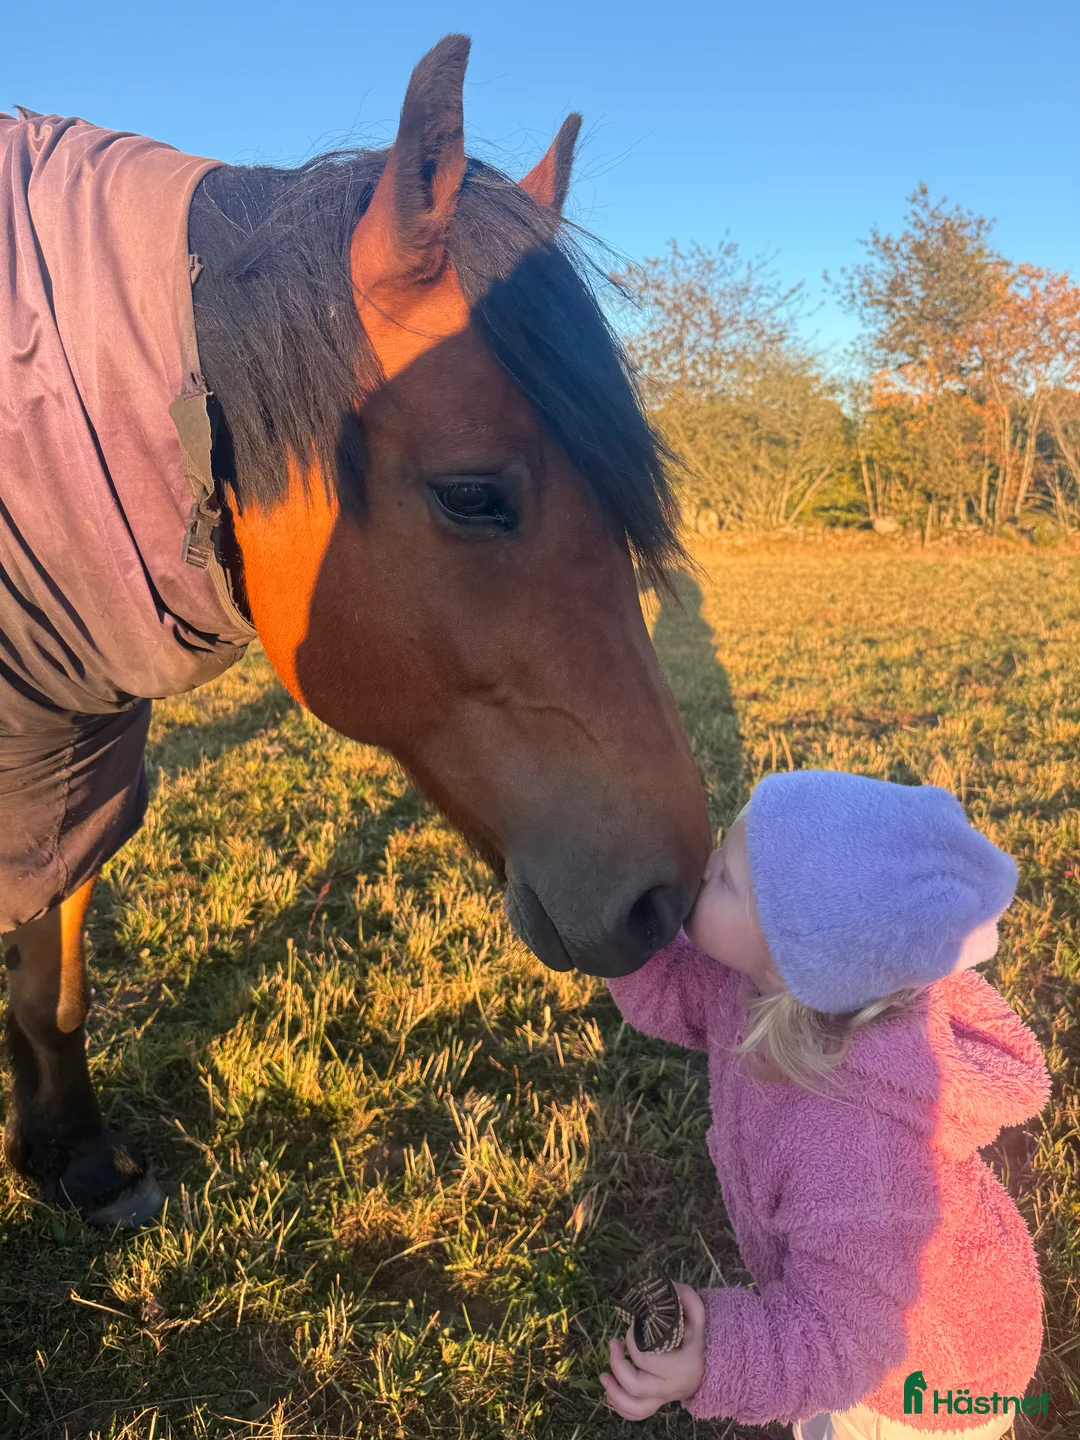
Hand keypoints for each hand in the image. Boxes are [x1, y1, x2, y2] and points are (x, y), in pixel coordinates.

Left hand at [600, 1283, 706, 1419]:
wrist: (713, 1364)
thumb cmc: (702, 1337)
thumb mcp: (698, 1315)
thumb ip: (685, 1298)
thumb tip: (666, 1284)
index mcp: (682, 1366)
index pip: (646, 1359)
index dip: (632, 1342)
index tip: (631, 1327)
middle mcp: (673, 1387)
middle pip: (637, 1386)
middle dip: (618, 1365)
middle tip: (613, 1343)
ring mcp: (666, 1397)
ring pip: (636, 1408)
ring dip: (615, 1394)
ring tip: (603, 1376)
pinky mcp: (659, 1402)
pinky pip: (638, 1413)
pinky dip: (621, 1407)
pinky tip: (610, 1392)